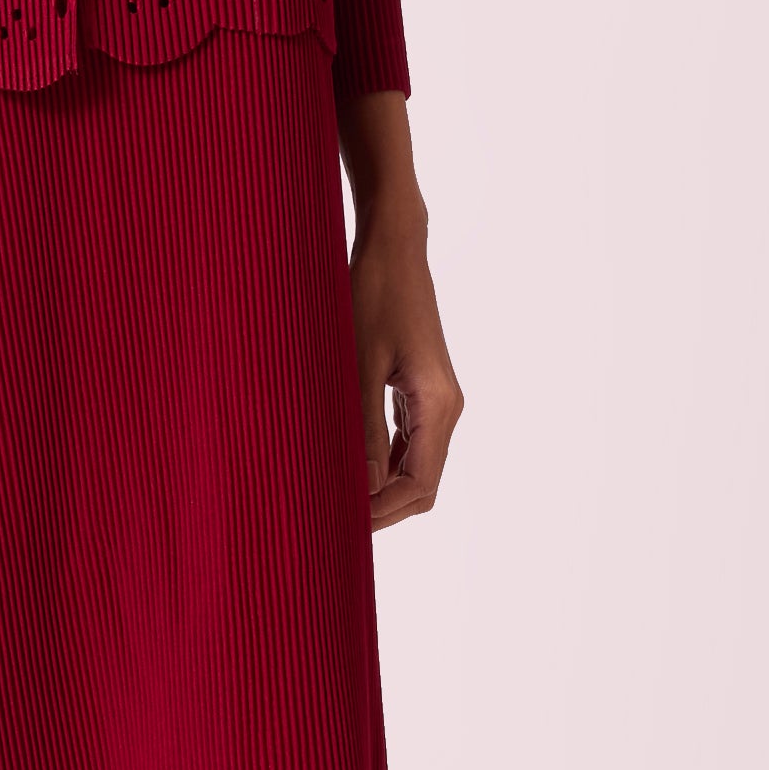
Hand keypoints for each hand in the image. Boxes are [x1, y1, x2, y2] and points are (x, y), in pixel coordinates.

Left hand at [340, 92, 461, 530]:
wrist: (391, 242)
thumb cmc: (371, 293)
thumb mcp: (357, 363)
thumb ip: (358, 430)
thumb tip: (355, 491)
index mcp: (438, 406)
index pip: (418, 487)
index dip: (379, 515)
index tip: (336, 527)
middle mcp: (444, 407)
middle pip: (418, 485)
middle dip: (377, 509)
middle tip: (324, 521)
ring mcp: (433, 399)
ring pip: (410, 467)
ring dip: (374, 487)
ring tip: (326, 498)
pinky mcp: (416, 387)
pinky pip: (401, 442)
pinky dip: (375, 461)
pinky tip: (339, 464)